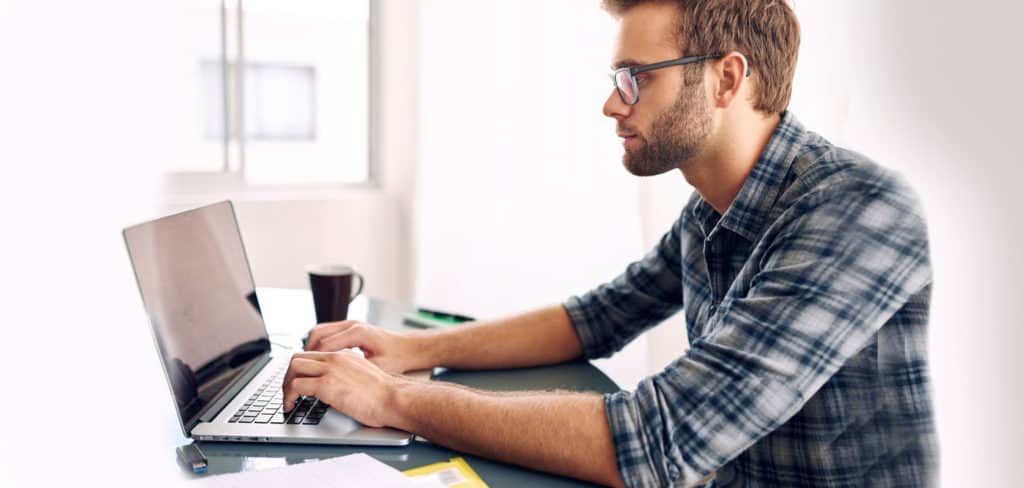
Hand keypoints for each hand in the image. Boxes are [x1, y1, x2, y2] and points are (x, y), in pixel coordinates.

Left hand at [281, 350, 405, 427]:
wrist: (393, 398)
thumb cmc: (384, 394)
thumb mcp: (363, 376)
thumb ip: (347, 374)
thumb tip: (336, 387)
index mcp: (344, 355)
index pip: (312, 354)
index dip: (300, 369)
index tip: (297, 381)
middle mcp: (335, 358)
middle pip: (298, 358)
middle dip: (288, 375)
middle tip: (288, 391)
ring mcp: (330, 370)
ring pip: (293, 368)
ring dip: (285, 385)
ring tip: (288, 400)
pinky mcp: (326, 385)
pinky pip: (296, 386)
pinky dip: (288, 397)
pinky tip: (292, 406)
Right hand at [304, 320, 426, 373]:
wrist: (411, 348)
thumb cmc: (398, 358)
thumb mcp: (377, 368)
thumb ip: (355, 372)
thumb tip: (335, 382)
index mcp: (357, 334)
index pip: (323, 346)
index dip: (311, 362)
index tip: (302, 376)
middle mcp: (352, 325)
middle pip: (316, 335)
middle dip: (305, 354)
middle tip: (297, 372)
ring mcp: (351, 324)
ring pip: (319, 331)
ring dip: (310, 348)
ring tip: (304, 367)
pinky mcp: (351, 328)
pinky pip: (327, 333)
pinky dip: (318, 345)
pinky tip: (317, 360)